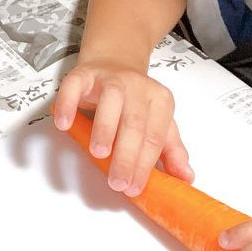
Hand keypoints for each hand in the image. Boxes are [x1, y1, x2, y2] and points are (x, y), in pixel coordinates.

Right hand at [50, 58, 190, 195]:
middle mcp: (137, 87)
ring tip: (99, 154)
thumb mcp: (157, 123)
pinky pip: (74, 87)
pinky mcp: (83, 74)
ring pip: (111, 101)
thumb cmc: (133, 101)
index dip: (145, 165)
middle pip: (135, 123)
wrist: (113, 64)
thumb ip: (170, 151)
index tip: (135, 186)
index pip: (154, 137)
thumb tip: (185, 177)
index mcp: (159, 101)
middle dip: (126, 156)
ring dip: (105, 128)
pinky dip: (68, 105)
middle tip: (117, 181)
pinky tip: (66, 123)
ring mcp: (109, 78)